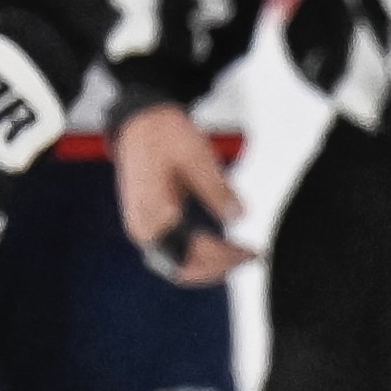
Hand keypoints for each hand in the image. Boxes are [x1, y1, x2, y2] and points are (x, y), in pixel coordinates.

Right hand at [116, 102, 254, 284]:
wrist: (140, 122)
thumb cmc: (164, 136)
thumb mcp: (197, 157)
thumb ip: (217, 189)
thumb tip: (238, 216)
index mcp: (152, 213)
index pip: (189, 253)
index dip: (222, 257)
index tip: (250, 251)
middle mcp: (143, 228)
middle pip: (181, 269)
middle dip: (218, 268)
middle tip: (250, 256)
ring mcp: (144, 229)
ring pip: (177, 266)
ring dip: (209, 267)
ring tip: (241, 256)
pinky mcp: (150, 225)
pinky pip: (174, 254)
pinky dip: (199, 258)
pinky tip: (223, 250)